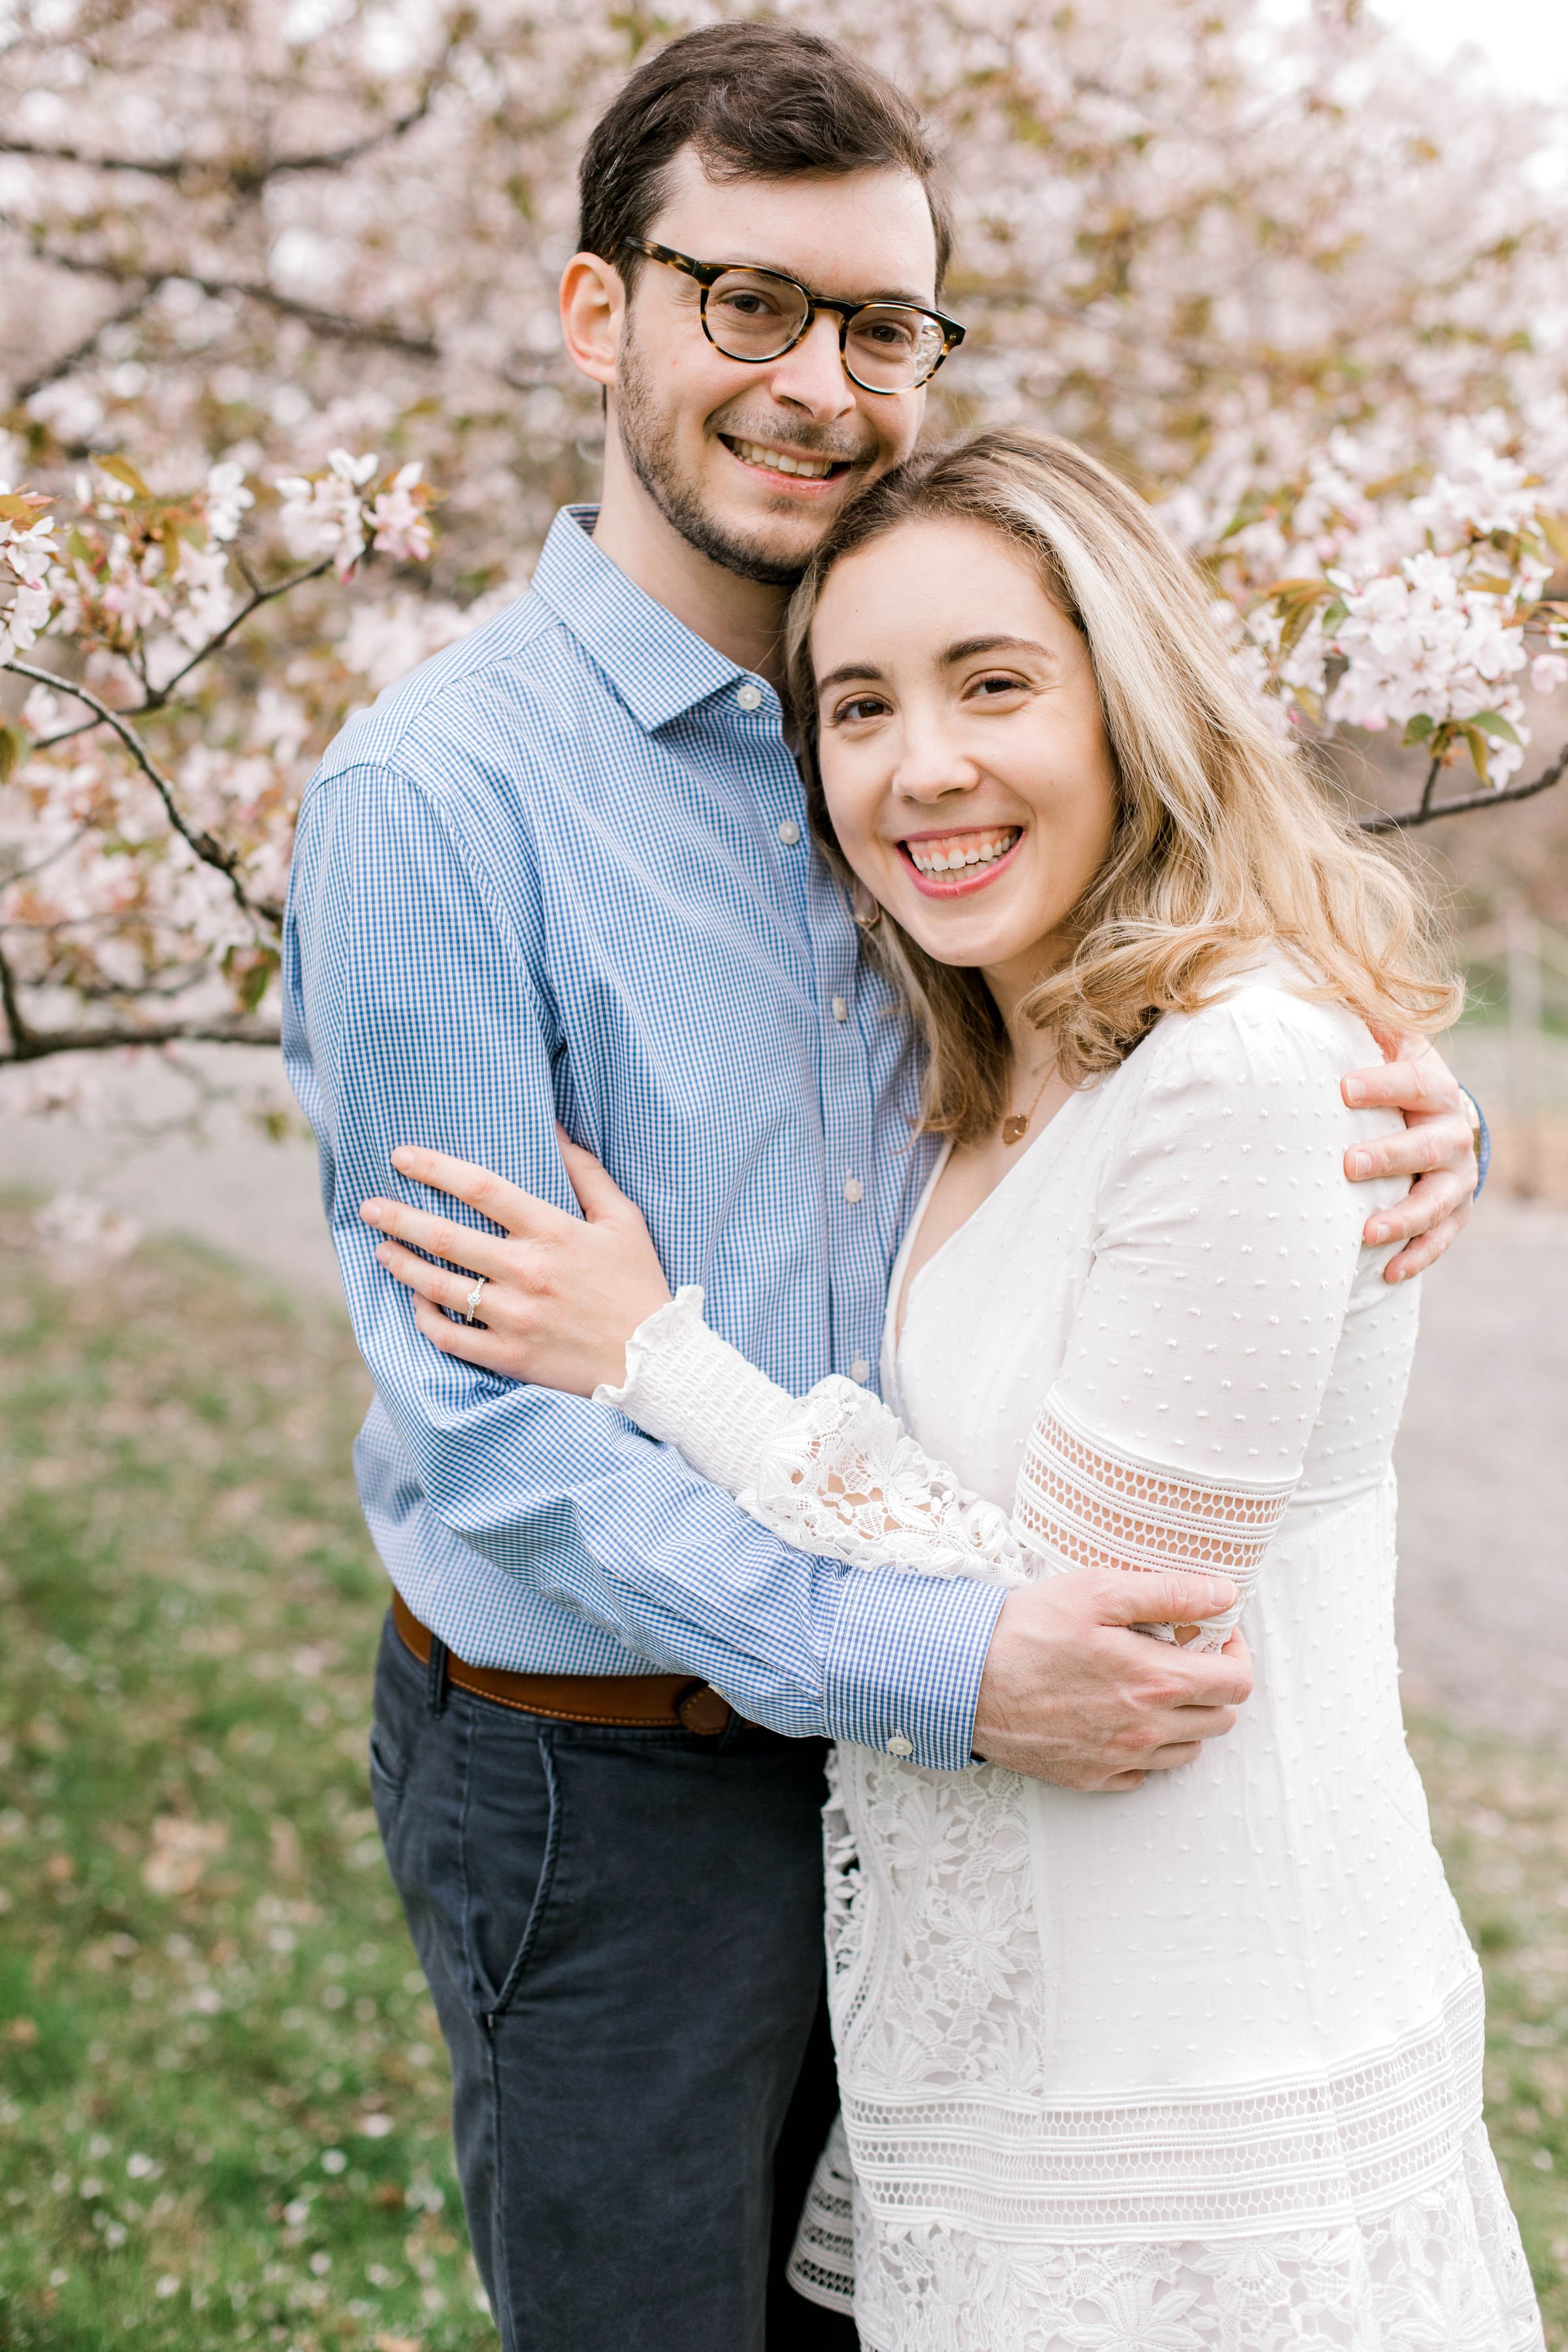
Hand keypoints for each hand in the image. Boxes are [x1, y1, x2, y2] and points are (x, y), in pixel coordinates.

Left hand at [359, 1132, 672, 1394]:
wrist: (657, 1363)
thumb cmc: (639, 1284)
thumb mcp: (623, 1219)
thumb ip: (586, 1172)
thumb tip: (554, 1129)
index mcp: (554, 1232)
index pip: (481, 1189)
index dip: (435, 1168)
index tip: (401, 1157)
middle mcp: (528, 1272)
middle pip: (446, 1237)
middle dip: (399, 1218)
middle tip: (369, 1207)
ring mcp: (516, 1317)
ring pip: (440, 1288)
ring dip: (403, 1265)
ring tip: (382, 1251)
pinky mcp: (511, 1356)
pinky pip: (451, 1338)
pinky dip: (426, 1320)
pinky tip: (416, 1304)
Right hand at [972, 1570, 1252, 1790]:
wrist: (962, 1681)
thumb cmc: (1026, 1630)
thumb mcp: (1098, 1590)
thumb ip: (1169, 1592)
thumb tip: (1223, 1594)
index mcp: (1156, 1682)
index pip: (1236, 1683)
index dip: (1235, 1654)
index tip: (1214, 1636)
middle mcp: (1146, 1730)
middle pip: (1220, 1721)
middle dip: (1215, 1685)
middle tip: (1184, 1656)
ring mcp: (1119, 1760)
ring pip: (1187, 1751)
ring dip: (1185, 1718)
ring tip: (1152, 1686)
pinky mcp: (1090, 1778)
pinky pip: (1144, 1773)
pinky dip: (1146, 1748)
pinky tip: (1119, 1716)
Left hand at [1340, 1030, 1475, 1282]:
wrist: (1439, 1120)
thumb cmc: (1397, 1081)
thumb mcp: (1389, 1046)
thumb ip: (1367, 1024)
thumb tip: (1328, 987)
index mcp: (1434, 1088)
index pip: (1412, 1082)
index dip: (1381, 1085)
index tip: (1343, 1089)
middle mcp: (1452, 1134)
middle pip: (1427, 1146)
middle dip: (1390, 1156)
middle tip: (1348, 1164)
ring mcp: (1456, 1179)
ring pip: (1436, 1202)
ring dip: (1403, 1218)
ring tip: (1368, 1233)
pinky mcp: (1453, 1215)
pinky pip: (1440, 1241)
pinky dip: (1416, 1257)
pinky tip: (1387, 1273)